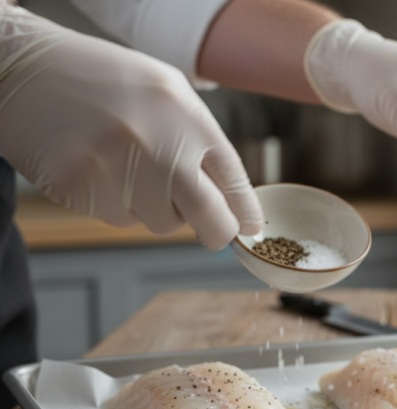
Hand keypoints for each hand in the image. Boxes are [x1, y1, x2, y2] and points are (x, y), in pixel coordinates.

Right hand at [0, 8, 261, 250]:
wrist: (25, 68)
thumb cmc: (101, 78)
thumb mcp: (166, 91)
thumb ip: (199, 138)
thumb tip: (231, 198)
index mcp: (189, 119)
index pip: (234, 182)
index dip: (246, 213)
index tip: (250, 228)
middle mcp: (161, 147)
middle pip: (209, 218)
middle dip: (217, 232)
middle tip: (213, 233)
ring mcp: (121, 171)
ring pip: (160, 222)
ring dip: (154, 207)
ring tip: (128, 167)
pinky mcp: (83, 189)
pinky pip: (118, 218)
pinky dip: (116, 203)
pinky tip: (99, 168)